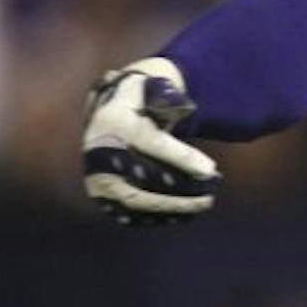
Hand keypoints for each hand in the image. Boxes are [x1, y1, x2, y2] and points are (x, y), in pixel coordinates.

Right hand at [81, 58, 219, 225]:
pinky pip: (130, 213)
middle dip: (180, 189)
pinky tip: (185, 214)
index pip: (152, 143)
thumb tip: (188, 111)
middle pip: (143, 177)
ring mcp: (96, 177)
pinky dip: (158, 216)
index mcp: (115, 122)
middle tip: (210, 194)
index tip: (210, 170)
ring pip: (136, 200)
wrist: (108, 118)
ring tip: (203, 204)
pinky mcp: (100, 196)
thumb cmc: (141, 102)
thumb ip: (170, 99)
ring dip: (173, 207)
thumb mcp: (152, 90)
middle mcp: (99, 153)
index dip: (182, 158)